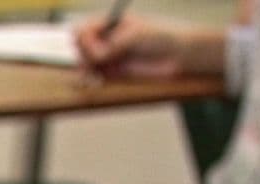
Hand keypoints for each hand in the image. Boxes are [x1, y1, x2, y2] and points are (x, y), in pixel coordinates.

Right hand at [74, 15, 194, 79]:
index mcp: (111, 24)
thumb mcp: (136, 35)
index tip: (95, 49)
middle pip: (81, 48)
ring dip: (85, 70)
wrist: (179, 55)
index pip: (84, 30)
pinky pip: (96, 76)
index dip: (84, 40)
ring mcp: (111, 56)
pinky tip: (96, 82)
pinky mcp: (115, 72)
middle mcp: (107, 39)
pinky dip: (92, 80)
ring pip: (86, 63)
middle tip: (92, 65)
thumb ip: (114, 45)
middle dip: (83, 56)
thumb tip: (96, 57)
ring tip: (91, 77)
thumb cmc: (162, 37)